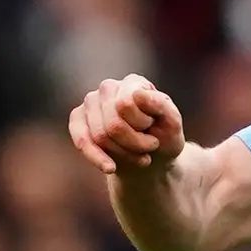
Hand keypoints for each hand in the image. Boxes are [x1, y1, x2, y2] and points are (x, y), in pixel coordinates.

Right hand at [68, 75, 187, 177]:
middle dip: (135, 144)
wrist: (153, 159)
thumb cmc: (164, 138)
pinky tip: (110, 168)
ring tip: (140, 156)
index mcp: (133, 83)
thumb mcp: (173, 124)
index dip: (142, 125)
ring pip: (100, 136)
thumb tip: (137, 93)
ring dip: (123, 153)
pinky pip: (81, 140)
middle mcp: (108, 88)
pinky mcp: (77, 120)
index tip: (154, 129)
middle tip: (150, 146)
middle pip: (113, 125)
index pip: (126, 105)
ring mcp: (90, 103)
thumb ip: (161, 105)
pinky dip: (97, 158)